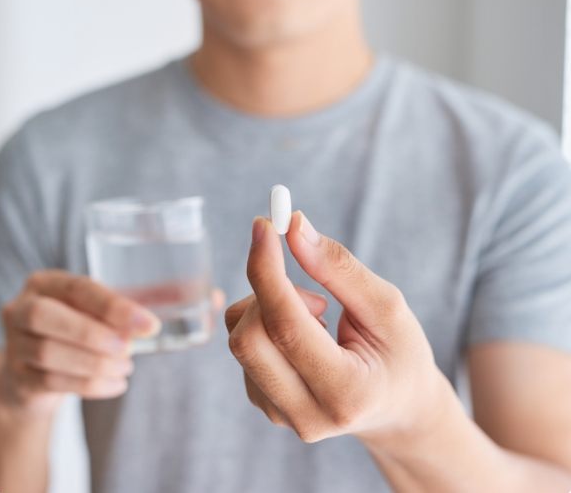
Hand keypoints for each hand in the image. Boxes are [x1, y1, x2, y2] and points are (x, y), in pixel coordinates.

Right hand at [0, 270, 223, 417]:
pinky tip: (116, 384)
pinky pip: (51, 382)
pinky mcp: (18, 378)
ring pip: (49, 354)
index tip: (149, 325)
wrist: (39, 365)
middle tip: (131, 350)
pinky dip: (89, 385)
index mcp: (49, 282)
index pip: (78, 288)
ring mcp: (14, 343)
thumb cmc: (87, 326)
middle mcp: (24, 307)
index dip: (113, 307)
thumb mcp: (111, 307)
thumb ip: (156, 299)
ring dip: (95, 364)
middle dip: (95, 335)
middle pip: (48, 318)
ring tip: (127, 368)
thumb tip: (214, 296)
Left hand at [226, 211, 449, 446]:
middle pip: (248, 338)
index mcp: (346, 392)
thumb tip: (294, 228)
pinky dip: (267, 324)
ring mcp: (281, 415)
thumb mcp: (387, 306)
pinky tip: (305, 337)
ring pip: (240, 339)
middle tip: (314, 290)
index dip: (267, 270)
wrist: (398, 408)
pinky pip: (244, 348)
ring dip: (271, 308)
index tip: (264, 225)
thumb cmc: (400, 354)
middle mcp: (306, 414)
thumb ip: (339, 268)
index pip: (286, 327)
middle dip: (269, 291)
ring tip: (320, 318)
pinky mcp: (265, 405)